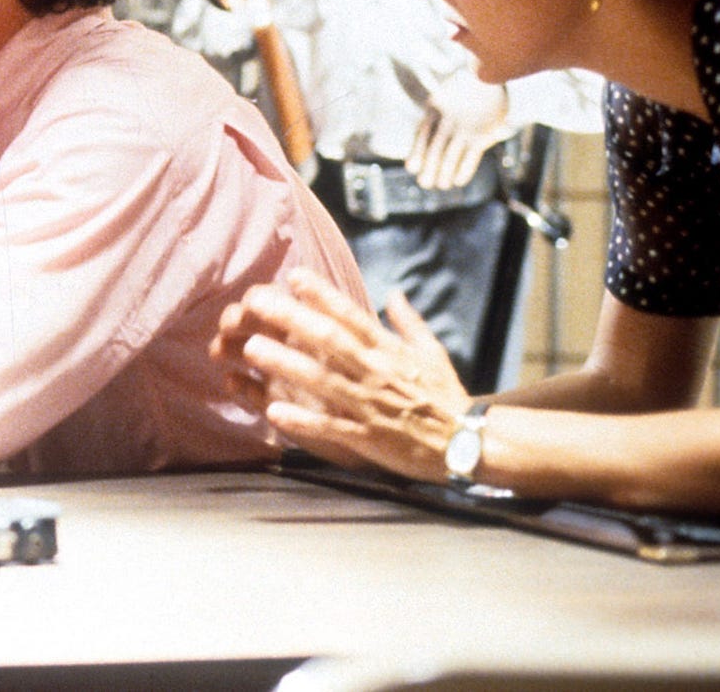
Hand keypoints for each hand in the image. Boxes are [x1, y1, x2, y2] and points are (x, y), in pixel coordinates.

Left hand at [218, 269, 471, 480]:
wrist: (469, 444)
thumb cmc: (445, 395)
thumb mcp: (432, 352)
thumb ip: (409, 322)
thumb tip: (394, 292)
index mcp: (389, 351)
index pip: (353, 316)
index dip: (323, 295)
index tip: (294, 277)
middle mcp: (376, 373)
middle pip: (329, 340)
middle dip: (291, 319)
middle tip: (254, 302)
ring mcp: (370, 406)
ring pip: (322, 381)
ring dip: (285, 364)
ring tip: (250, 348)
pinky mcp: (367, 439)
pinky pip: (331, 427)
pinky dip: (304, 420)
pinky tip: (273, 410)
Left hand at [407, 71, 509, 189]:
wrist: (488, 77)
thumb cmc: (461, 91)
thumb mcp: (440, 99)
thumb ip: (432, 119)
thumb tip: (422, 144)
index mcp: (433, 110)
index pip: (421, 136)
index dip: (416, 153)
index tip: (411, 168)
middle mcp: (446, 121)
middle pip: (434, 149)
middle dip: (429, 169)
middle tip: (425, 183)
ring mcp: (464, 128)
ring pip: (450, 156)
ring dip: (444, 173)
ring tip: (441, 185)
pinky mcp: (482, 134)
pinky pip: (470, 157)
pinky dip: (463, 171)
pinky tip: (458, 181)